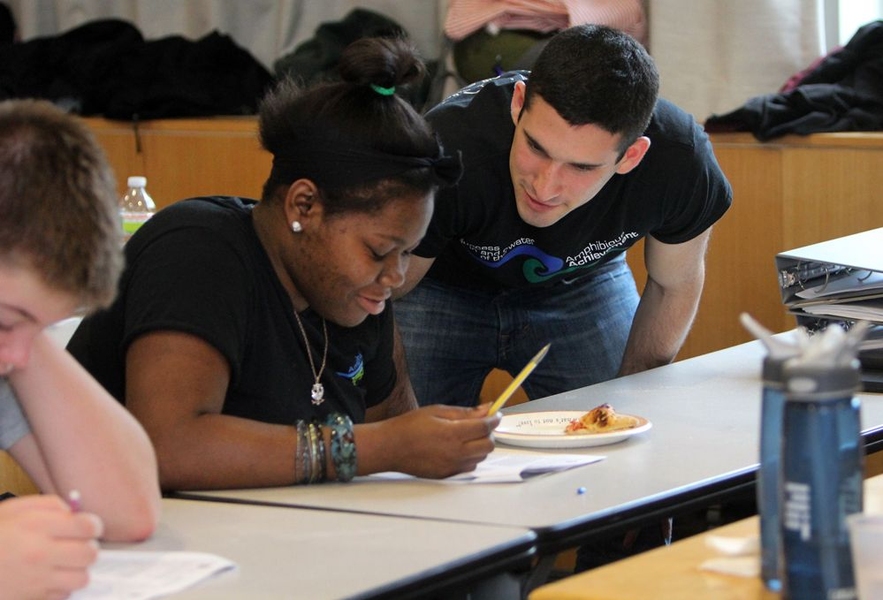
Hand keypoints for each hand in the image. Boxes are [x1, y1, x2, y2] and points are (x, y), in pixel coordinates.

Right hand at [0, 495, 103, 599]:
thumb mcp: (14, 509)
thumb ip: (49, 506)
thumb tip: (76, 512)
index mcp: (36, 527)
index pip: (87, 527)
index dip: (92, 525)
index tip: (88, 527)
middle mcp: (39, 554)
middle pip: (90, 554)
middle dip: (87, 548)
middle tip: (76, 545)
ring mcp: (35, 580)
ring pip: (81, 578)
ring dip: (77, 570)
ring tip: (63, 563)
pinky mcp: (31, 599)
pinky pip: (63, 595)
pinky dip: (61, 587)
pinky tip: (48, 578)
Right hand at [380, 403, 500, 478]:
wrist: (390, 447)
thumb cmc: (409, 426)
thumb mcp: (437, 411)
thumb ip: (464, 412)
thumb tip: (486, 409)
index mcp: (453, 433)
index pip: (485, 427)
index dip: (494, 419)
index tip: (496, 415)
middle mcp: (455, 452)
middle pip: (488, 446)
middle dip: (489, 434)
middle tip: (481, 425)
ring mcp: (452, 466)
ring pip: (481, 458)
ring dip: (480, 446)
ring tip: (467, 437)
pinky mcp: (447, 475)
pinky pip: (469, 467)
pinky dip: (470, 458)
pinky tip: (459, 449)